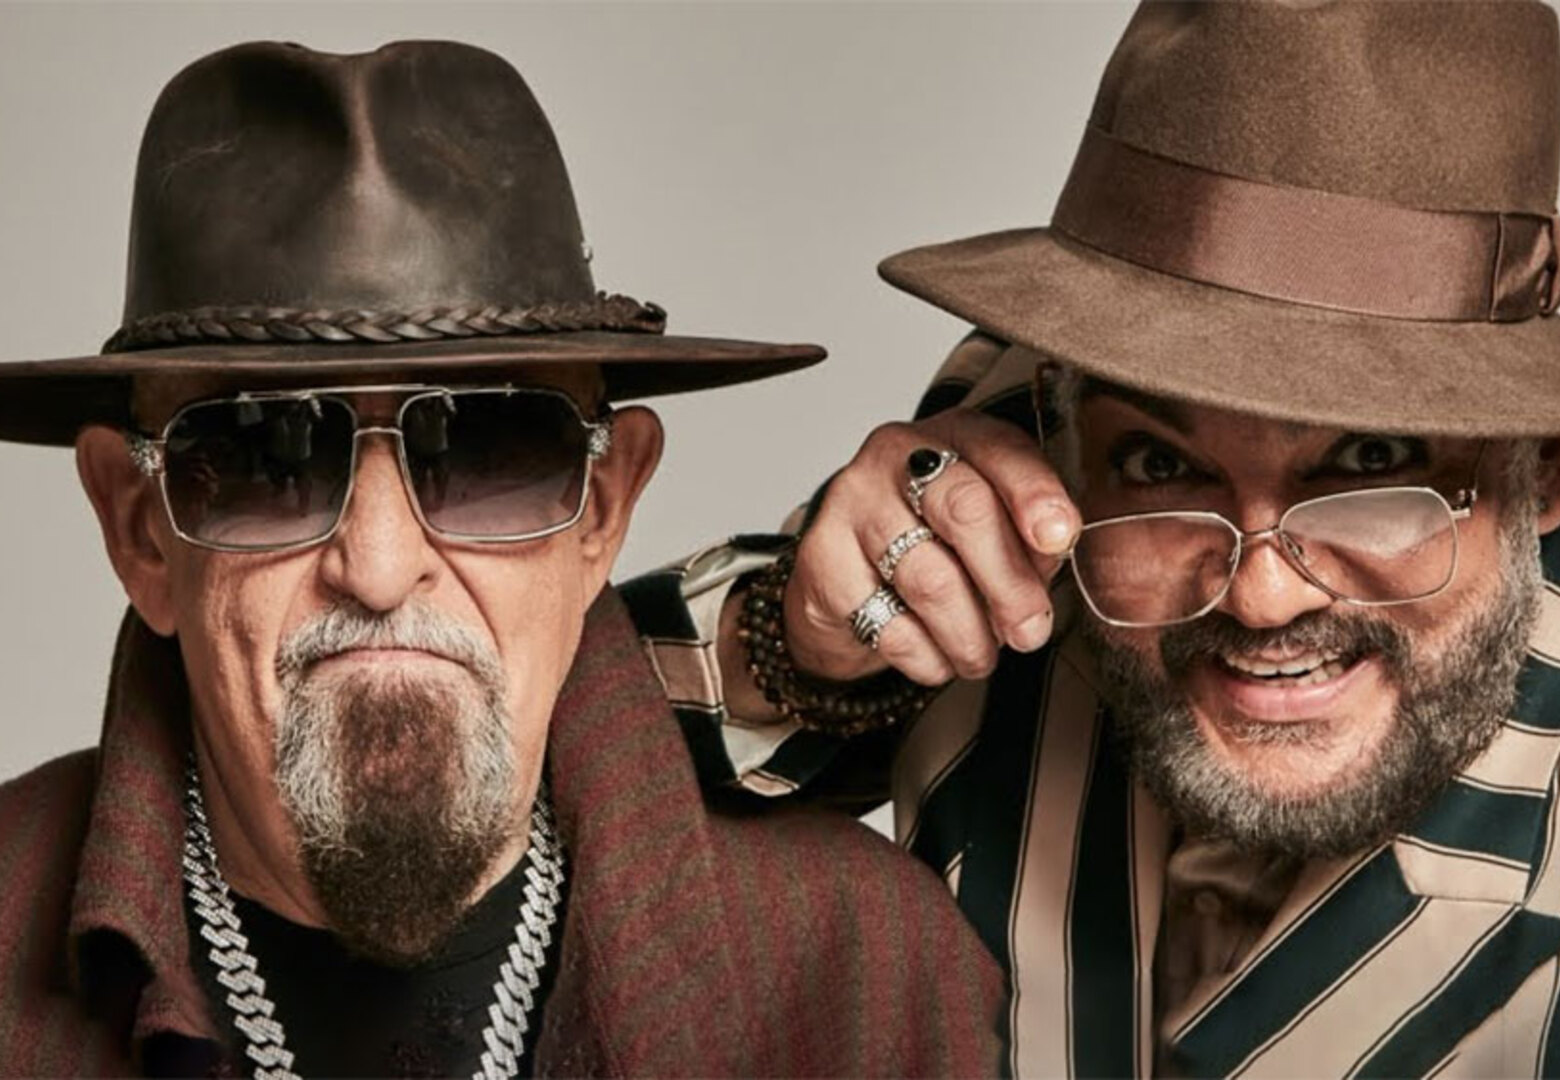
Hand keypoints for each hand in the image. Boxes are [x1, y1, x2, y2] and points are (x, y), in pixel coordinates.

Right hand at [784, 407, 1078, 685]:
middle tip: (1030, 630)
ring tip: (981, 656)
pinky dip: (927, 656)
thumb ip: (1032, 537)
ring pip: (929, 579)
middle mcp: (900, 454)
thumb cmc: (938, 543)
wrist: (847, 576)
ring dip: (969, 635)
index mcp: (957, 435)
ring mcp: (854, 502)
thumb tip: (1052, 556)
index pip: (1002, 451)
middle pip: (965, 510)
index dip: (1035, 495)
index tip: (1060, 537)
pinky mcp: (823, 558)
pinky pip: (889, 623)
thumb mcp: (997, 526)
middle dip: (1009, 582)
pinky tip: (937, 657)